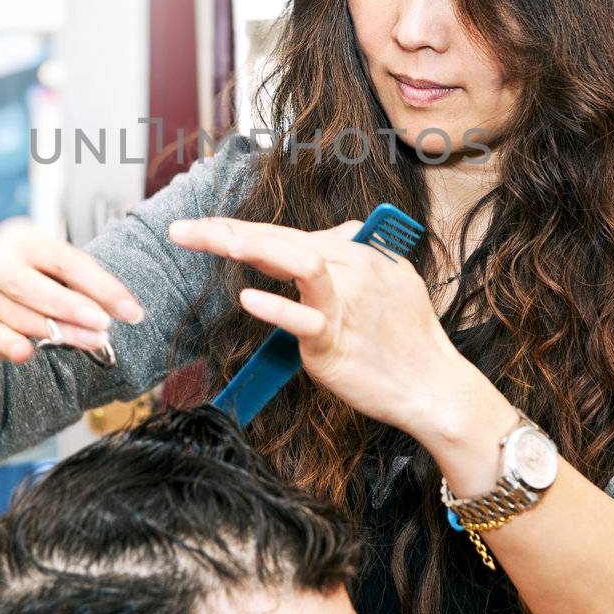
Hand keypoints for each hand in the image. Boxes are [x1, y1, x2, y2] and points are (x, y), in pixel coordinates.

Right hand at [0, 218, 145, 365]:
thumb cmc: (27, 280)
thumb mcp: (49, 268)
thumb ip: (79, 281)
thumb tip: (121, 306)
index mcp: (21, 239)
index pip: (66, 260)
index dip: (101, 286)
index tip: (129, 309)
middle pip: (41, 288)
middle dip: (77, 309)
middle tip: (106, 325)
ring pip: (26, 317)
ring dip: (63, 333)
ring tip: (94, 340)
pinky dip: (14, 346)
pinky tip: (28, 353)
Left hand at [166, 216, 469, 434]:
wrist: (432, 385)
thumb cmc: (406, 335)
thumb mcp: (390, 277)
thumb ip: (351, 254)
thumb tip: (316, 241)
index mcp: (355, 251)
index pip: (285, 232)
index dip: (239, 228)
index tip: (198, 229)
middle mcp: (350, 268)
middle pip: (282, 240)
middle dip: (226, 232)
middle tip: (181, 231)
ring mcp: (344, 304)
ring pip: (300, 263)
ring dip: (257, 248)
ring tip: (219, 242)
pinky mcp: (336, 340)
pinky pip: (306, 319)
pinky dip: (277, 307)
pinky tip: (249, 298)